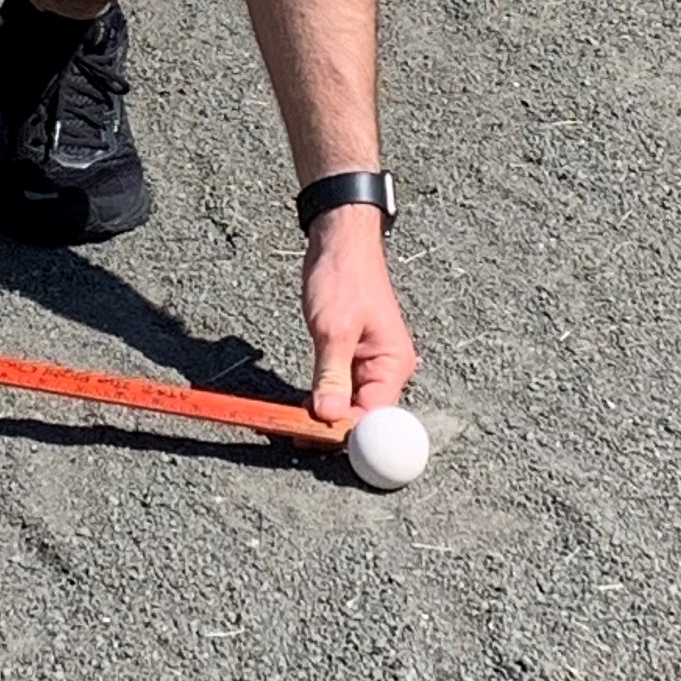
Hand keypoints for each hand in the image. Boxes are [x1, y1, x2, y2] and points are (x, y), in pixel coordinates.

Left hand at [300, 204, 416, 427]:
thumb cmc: (344, 277)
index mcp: (393, 364)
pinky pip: (337, 391)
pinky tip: (297, 408)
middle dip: (330, 429)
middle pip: (362, 417)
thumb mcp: (334, 329)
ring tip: (287, 424)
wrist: (340, 243)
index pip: (375, 417)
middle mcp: (386, 370)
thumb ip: (331, 375)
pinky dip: (319, 401)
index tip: (314, 437)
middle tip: (292, 433)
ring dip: (321, 417)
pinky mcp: (351, 361)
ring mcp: (368, 367)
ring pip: (347, 406)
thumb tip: (329, 416)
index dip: (347, 432)